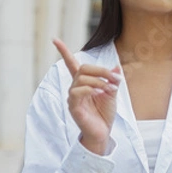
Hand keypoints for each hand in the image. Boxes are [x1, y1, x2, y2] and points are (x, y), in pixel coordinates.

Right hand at [53, 38, 121, 154]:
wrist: (103, 132)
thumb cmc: (104, 113)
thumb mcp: (112, 93)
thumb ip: (111, 80)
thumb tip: (116, 67)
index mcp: (83, 83)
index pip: (71, 64)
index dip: (63, 51)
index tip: (55, 40)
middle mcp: (75, 88)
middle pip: (83, 68)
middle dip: (101, 70)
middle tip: (115, 78)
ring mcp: (73, 97)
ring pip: (82, 79)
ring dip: (99, 81)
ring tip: (109, 90)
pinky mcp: (73, 107)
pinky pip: (77, 92)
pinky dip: (91, 89)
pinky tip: (100, 93)